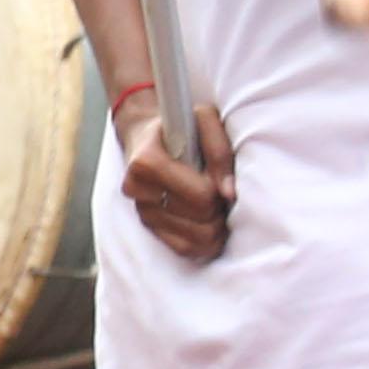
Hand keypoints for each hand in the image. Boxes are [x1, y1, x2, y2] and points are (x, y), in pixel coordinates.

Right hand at [117, 99, 238, 262]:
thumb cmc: (181, 126)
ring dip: (215, 225)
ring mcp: (143, 212)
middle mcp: (138, 191)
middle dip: (219, 207)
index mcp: (146, 162)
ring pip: (198, 240)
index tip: (217, 174)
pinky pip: (187, 249)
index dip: (219, 189)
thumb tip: (230, 193)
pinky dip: (206, 240)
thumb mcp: (204, 119)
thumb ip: (219, 151)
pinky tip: (209, 221)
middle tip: (217, 189)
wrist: (149, 136)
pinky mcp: (150, 228)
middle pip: (202, 220)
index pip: (201, 196)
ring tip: (213, 203)